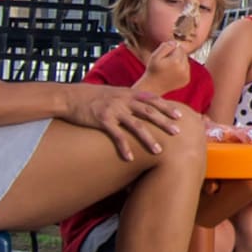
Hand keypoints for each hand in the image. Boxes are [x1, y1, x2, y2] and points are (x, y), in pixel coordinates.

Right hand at [59, 81, 181, 162]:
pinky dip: (124, 147)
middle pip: (149, 112)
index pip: (153, 99)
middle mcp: (124, 100)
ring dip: (148, 139)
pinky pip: (116, 135)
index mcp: (129, 93)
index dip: (167, 107)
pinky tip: (130, 158)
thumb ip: (129, 98)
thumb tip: (143, 105)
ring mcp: (114, 110)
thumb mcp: (115, 92)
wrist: (70, 96)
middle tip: (178, 132)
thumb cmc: (93, 96)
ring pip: (136, 126)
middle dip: (164, 122)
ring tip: (158, 151)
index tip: (180, 115)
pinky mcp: (102, 120)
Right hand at [141, 39, 190, 93]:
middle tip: (166, 63)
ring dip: (179, 62)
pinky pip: (186, 69)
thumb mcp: (155, 56)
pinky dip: (181, 70)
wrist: (153, 87)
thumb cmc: (153, 70)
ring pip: (186, 61)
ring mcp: (186, 75)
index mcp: (176, 61)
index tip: (164, 57)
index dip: (170, 50)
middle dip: (176, 56)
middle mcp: (183, 68)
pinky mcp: (187, 80)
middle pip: (184, 54)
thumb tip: (175, 43)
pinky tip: (172, 73)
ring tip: (169, 68)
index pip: (179, 48)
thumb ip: (165, 46)